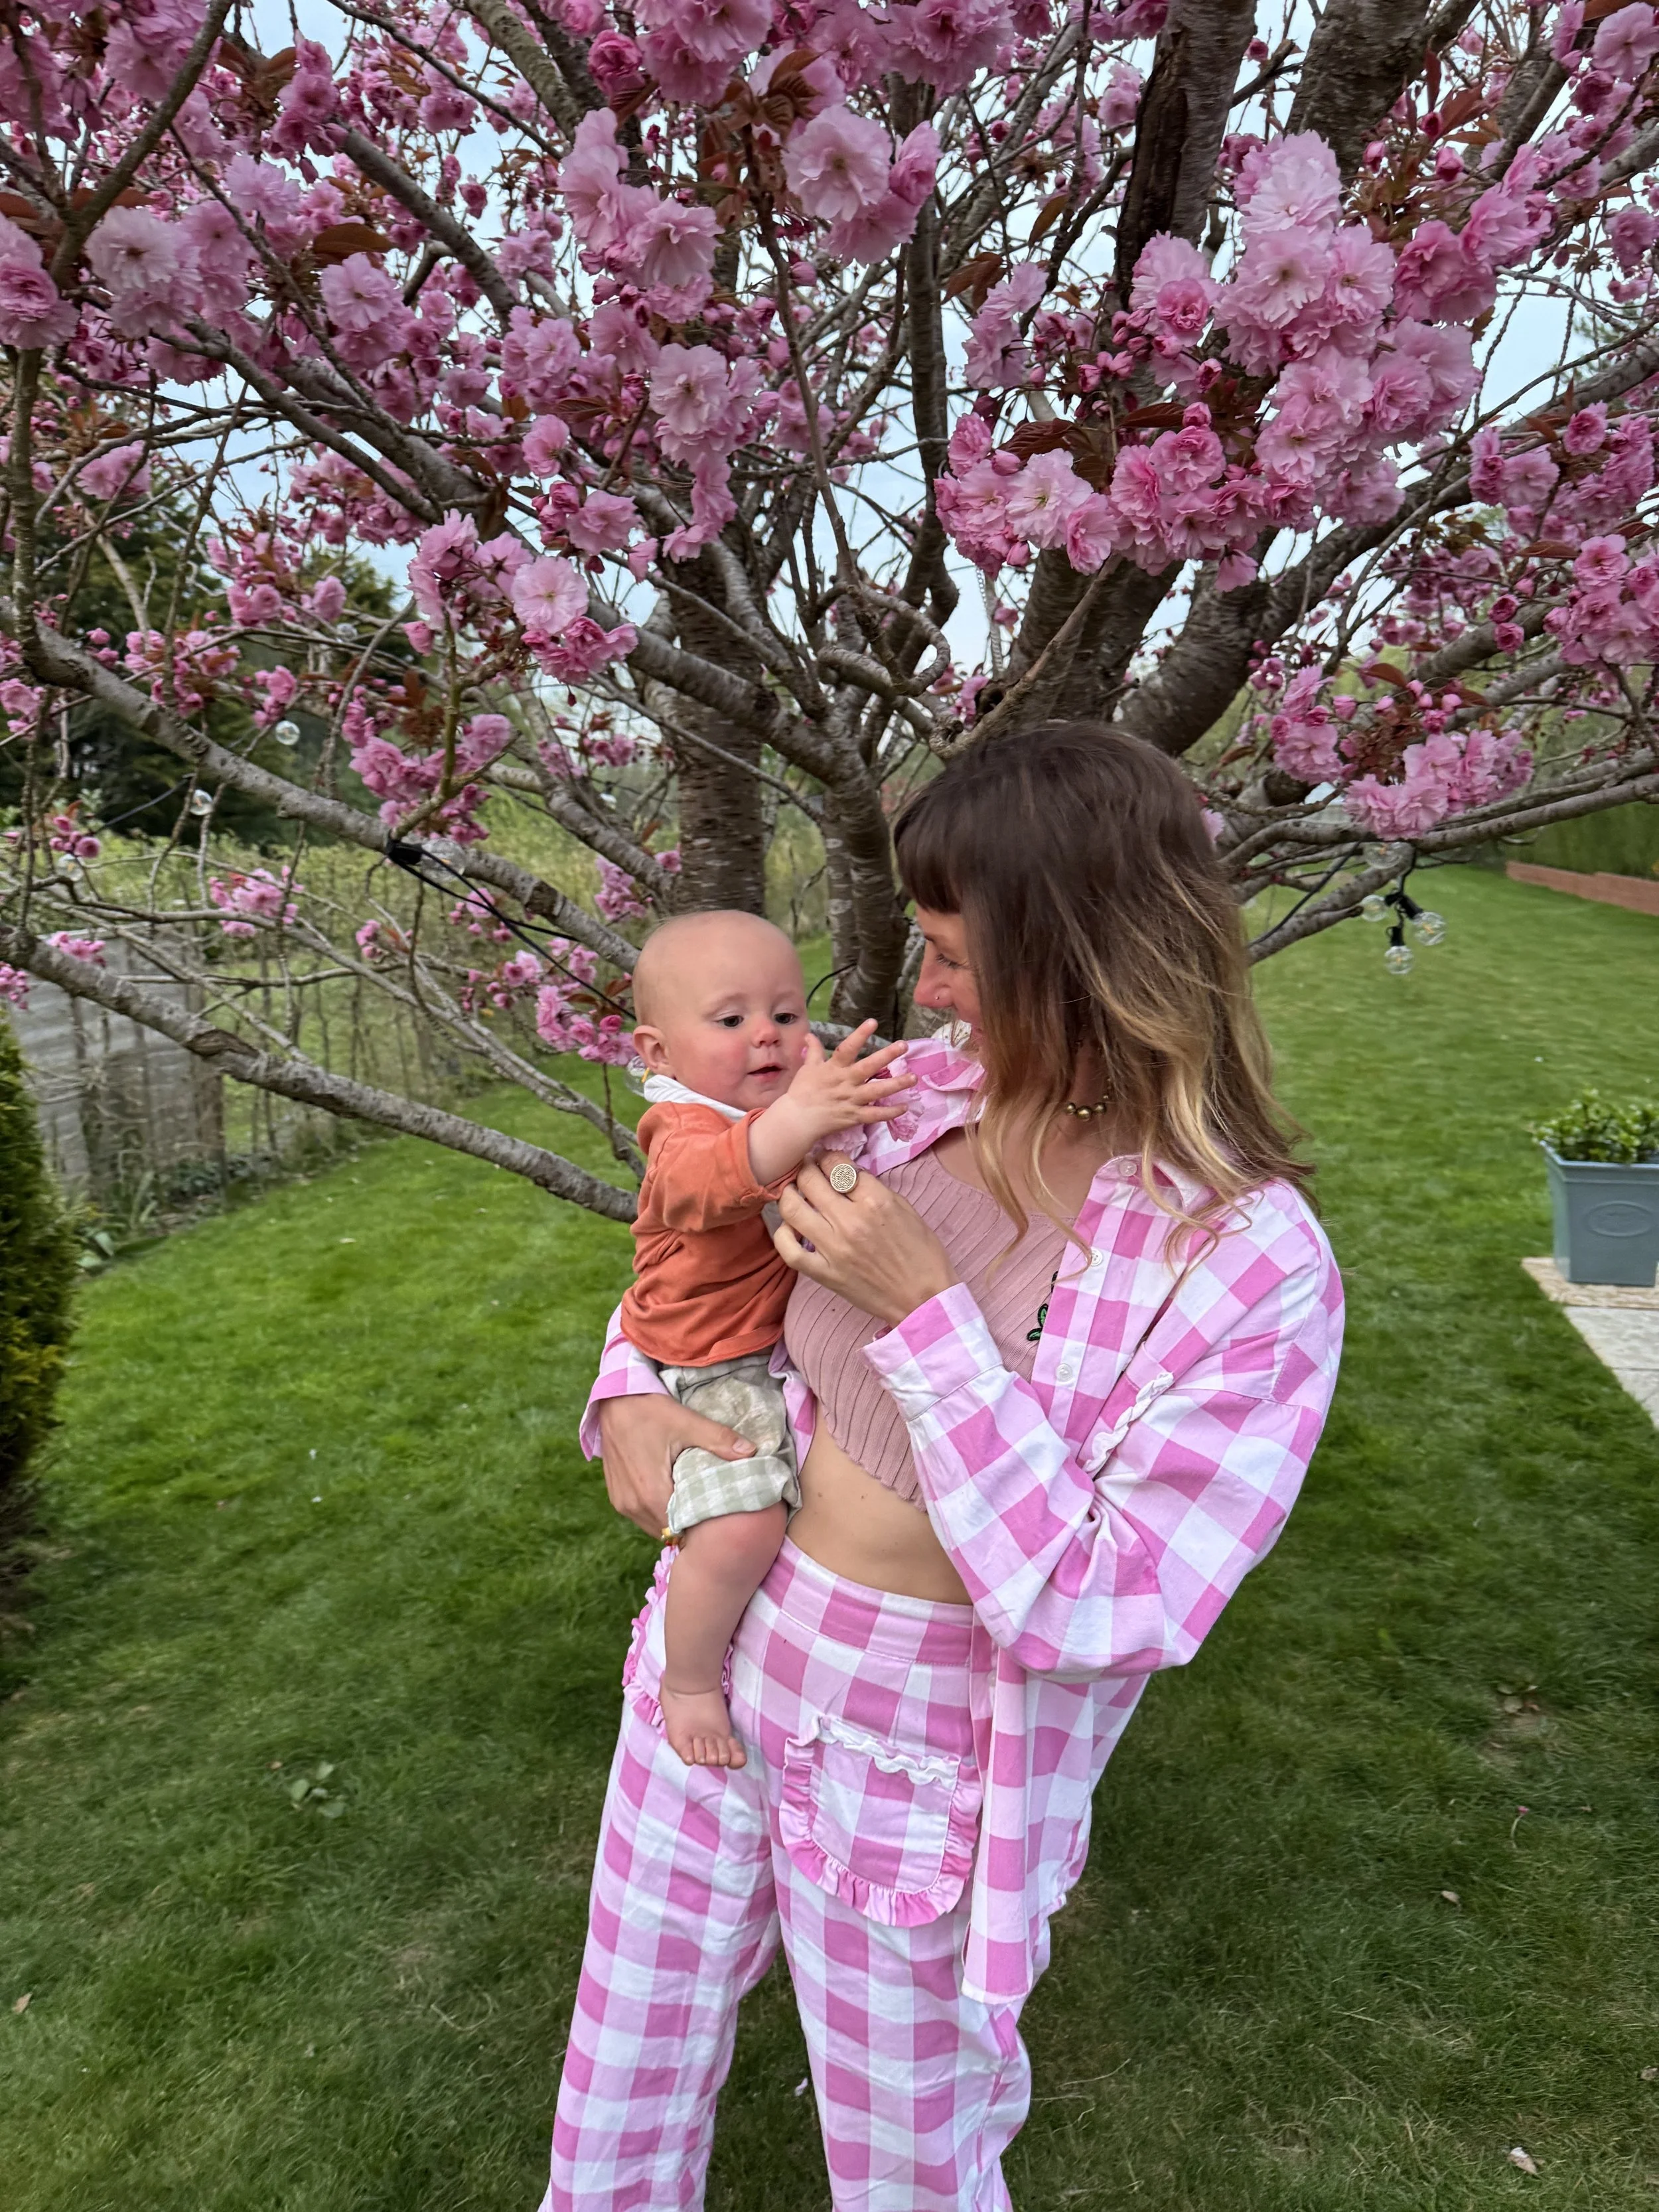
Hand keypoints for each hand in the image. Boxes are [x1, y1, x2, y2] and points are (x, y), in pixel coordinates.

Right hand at [596, 1393, 754, 1535]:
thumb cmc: (647, 1410)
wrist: (612, 1401)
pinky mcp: (617, 1498)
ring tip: (695, 1501)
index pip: (684, 1526)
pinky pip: (642, 1516)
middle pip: (670, 1529)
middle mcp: (633, 1506)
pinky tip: (674, 1495)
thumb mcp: (685, 1421)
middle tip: (713, 1506)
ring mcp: (622, 1504)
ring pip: (656, 1525)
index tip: (721, 1512)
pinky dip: (659, 1511)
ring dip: (674, 1517)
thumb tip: (752, 1452)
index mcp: (651, 1493)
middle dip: (691, 1521)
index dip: (704, 1522)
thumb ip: (718, 1439)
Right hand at [748, 1022, 912, 1182]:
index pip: (847, 1048)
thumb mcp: (807, 1068)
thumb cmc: (802, 1092)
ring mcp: (851, 1100)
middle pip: (868, 1067)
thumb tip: (809, 1034)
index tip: (873, 1022)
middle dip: (886, 1056)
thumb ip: (813, 1050)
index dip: (860, 1035)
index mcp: (834, 1068)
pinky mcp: (854, 1116)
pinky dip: (890, 1112)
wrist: (798, 1119)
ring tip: (913, 1078)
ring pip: (877, 1091)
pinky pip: (875, 1115)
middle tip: (904, 1045)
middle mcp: (845, 1082)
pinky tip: (905, 1106)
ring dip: (896, 1084)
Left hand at [772, 1157, 957, 1325]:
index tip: (827, 1160)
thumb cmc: (921, 1254)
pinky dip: (783, 1234)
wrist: (924, 1299)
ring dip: (790, 1195)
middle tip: (809, 1171)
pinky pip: (788, 1250)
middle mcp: (851, 1222)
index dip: (828, 1157)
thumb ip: (873, 1189)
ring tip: (796, 1194)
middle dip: (806, 1168)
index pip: (836, 1164)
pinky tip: (791, 1228)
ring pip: (791, 1209)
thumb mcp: (905, 1209)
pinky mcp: (824, 1274)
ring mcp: (834, 1249)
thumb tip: (844, 1174)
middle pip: (810, 1180)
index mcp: (876, 1202)